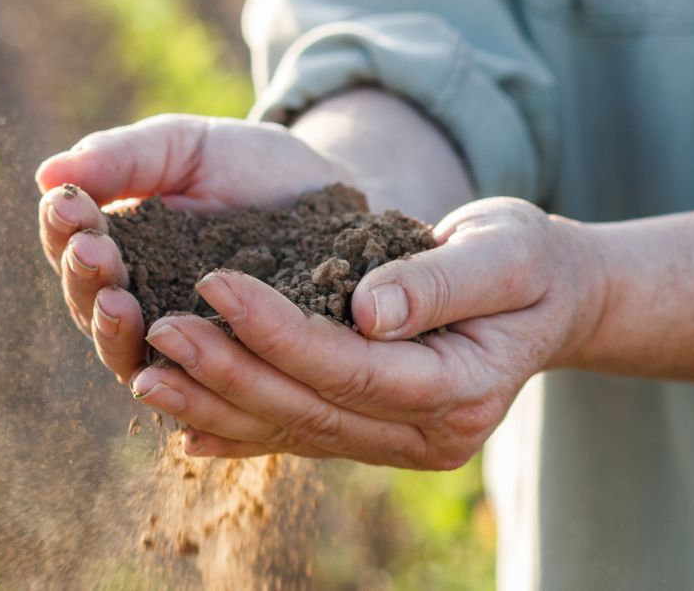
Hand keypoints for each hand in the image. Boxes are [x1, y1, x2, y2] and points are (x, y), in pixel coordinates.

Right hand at [35, 114, 350, 383]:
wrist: (327, 192)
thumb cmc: (248, 165)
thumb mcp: (185, 147)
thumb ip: (122, 158)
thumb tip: (46, 176)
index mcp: (120, 247)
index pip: (71, 246)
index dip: (63, 227)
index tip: (69, 202)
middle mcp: (139, 302)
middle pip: (90, 305)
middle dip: (85, 278)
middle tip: (92, 249)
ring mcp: (180, 340)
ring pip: (128, 352)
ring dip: (112, 329)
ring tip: (116, 300)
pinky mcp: (224, 368)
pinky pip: (188, 382)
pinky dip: (170, 374)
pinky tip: (163, 352)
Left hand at [132, 197, 607, 468]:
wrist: (545, 298)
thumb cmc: (528, 263)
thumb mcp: (505, 251)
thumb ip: (441, 280)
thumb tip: (368, 309)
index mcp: (463, 388)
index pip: (357, 369)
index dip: (282, 331)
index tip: (215, 282)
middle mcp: (429, 432)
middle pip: (315, 409)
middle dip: (232, 372)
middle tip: (159, 332)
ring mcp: (401, 442)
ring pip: (298, 431)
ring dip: (220, 405)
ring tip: (148, 376)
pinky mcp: (375, 432)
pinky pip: (302, 436)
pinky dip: (243, 430)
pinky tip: (187, 424)